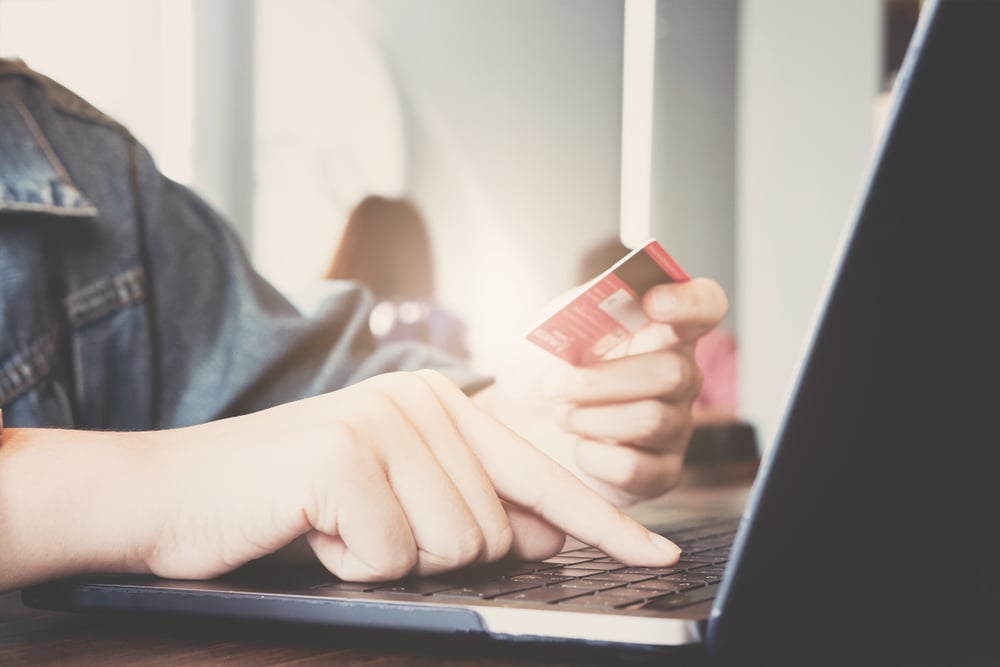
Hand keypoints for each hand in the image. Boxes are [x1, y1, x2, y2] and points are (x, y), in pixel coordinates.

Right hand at [138, 370, 678, 582]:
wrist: (175, 494)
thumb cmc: (291, 503)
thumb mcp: (397, 499)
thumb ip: (475, 505)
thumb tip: (551, 534)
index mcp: (442, 404)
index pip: (540, 474)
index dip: (604, 521)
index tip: (658, 551)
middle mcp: (424, 399)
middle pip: (493, 531)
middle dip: (431, 552)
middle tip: (365, 524)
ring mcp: (386, 422)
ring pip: (453, 547)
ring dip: (389, 558)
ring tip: (337, 522)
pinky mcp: (346, 457)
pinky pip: (392, 557)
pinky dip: (349, 563)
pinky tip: (313, 528)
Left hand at [482, 278, 727, 505]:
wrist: (510, 421)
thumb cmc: (541, 367)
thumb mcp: (556, 320)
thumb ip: (592, 298)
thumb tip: (621, 281)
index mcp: (661, 330)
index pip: (705, 305)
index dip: (689, 302)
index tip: (653, 301)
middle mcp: (679, 378)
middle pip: (673, 373)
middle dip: (601, 380)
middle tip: (555, 384)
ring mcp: (674, 428)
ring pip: (652, 420)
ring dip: (590, 417)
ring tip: (561, 414)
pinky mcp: (657, 474)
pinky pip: (636, 468)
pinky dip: (592, 455)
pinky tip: (578, 446)